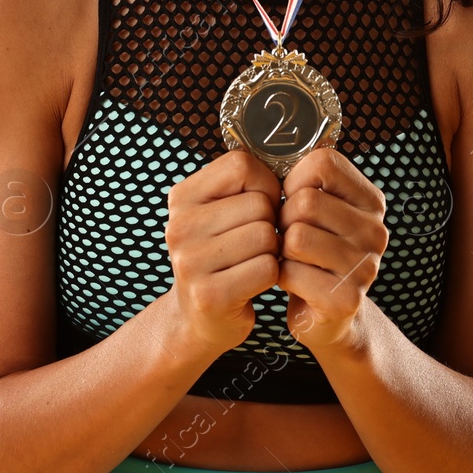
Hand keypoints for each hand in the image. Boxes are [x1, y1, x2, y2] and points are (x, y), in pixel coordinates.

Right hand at [163, 148, 282, 359]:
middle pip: (259, 204)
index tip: (257, 205)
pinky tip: (252, 283)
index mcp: (182, 197)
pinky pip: (267, 269)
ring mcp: (190, 262)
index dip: (264, 184)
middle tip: (254, 243)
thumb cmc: (222, 255)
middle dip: (270, 223)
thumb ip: (243, 183)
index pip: (241, 165)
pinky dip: (271, 275)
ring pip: (266, 236)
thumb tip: (292, 155)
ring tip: (252, 261)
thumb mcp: (219, 212)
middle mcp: (179, 227)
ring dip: (271, 251)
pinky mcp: (210, 295)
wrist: (199, 317)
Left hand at [277, 148, 387, 352]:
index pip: (324, 163)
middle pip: (306, 201)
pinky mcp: (346, 298)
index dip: (295, 179)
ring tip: (292, 258)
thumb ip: (304, 179)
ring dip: (281, 249)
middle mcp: (376, 231)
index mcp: (371, 201)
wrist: (325, 315)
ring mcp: (365, 266)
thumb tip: (266, 147)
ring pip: (296, 236)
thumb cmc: (311, 253)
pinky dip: (281, 276)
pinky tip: (294, 282)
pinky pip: (291, 272)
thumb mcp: (315, 209)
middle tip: (290, 236)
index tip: (293, 198)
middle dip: (284, 218)